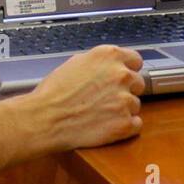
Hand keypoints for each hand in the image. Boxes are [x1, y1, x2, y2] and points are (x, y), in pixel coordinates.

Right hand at [25, 45, 144, 150]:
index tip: (122, 79)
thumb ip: (100, 62)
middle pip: (138, 83)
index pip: (136, 60)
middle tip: (106, 99)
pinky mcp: (125, 123)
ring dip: (122, 110)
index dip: (128, 70)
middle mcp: (122, 74)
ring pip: (135, 105)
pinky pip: (136, 125)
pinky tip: (107, 126)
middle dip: (125, 91)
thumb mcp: (76, 63)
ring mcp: (125, 100)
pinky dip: (124, 127)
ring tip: (100, 114)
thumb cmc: (54, 92)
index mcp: (110, 56)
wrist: (45, 119)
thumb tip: (110, 66)